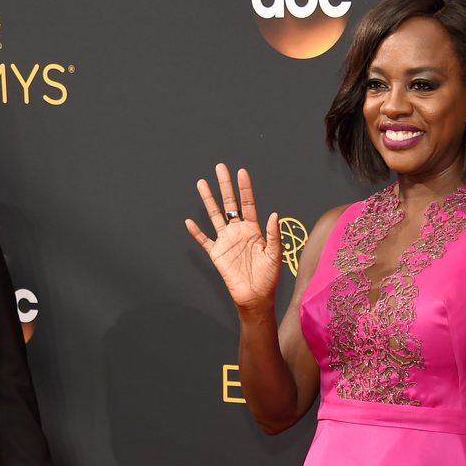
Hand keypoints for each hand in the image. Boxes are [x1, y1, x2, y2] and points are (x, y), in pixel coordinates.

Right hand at [185, 164, 281, 312]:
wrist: (256, 297)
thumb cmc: (268, 278)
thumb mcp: (275, 255)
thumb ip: (274, 235)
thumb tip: (274, 215)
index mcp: (254, 230)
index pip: (248, 204)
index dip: (245, 188)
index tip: (241, 172)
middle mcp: (238, 232)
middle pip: (229, 204)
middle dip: (225, 186)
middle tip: (220, 168)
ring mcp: (226, 241)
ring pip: (215, 216)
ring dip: (208, 200)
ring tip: (202, 183)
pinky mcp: (217, 254)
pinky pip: (204, 240)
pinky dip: (196, 232)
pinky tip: (189, 222)